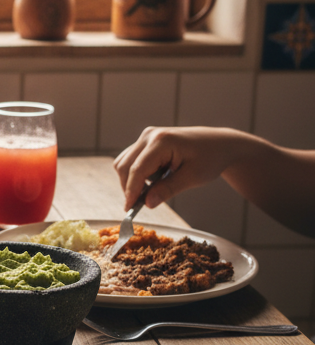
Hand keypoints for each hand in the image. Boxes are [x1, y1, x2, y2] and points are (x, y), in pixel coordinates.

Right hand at [113, 126, 245, 209]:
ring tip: (152, 190)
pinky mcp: (147, 141)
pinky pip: (131, 159)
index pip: (137, 169)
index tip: (129, 209)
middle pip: (124, 165)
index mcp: (161, 141)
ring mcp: (147, 136)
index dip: (131, 191)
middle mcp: (149, 135)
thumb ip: (168, 189)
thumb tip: (147, 203)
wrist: (221, 144)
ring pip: (124, 162)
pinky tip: (154, 180)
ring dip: (132, 180)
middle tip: (139, 205)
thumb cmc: (211, 158)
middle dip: (129, 187)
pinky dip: (137, 173)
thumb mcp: (192, 177)